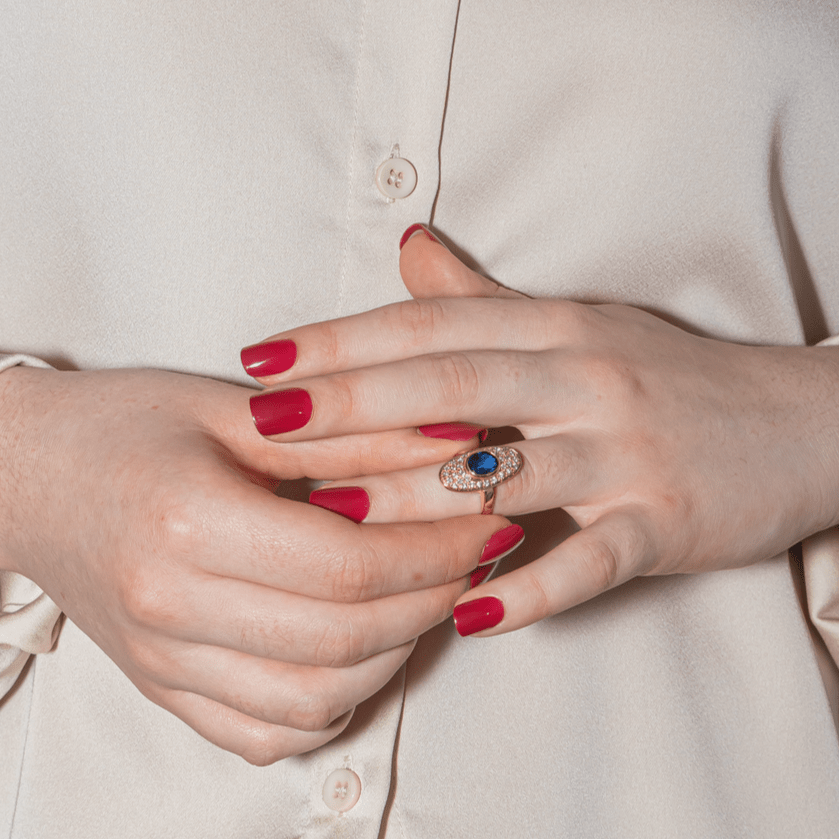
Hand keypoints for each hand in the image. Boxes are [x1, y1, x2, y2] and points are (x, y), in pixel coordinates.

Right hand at [0, 365, 508, 760]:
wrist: (29, 475)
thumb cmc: (126, 426)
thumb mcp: (236, 409)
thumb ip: (346, 431)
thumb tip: (451, 441)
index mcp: (187, 522)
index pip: (348, 566)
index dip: (436, 550)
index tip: (486, 523)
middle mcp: (172, 606)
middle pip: (344, 638)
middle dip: (433, 598)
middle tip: (474, 555)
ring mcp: (165, 661)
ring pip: (318, 699)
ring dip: (397, 652)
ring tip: (428, 593)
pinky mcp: (166, 689)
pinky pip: (270, 732)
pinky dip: (336, 702)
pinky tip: (363, 649)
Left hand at [242, 227, 838, 635]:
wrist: (802, 424)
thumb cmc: (667, 376)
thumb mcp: (576, 323)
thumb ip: (484, 294)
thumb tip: (406, 248)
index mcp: (556, 328)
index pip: (432, 325)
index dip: (343, 341)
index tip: (264, 360)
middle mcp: (586, 378)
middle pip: (455, 382)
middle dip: (354, 402)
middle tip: (268, 420)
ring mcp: (627, 452)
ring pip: (510, 473)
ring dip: (418, 499)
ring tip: (333, 516)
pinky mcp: (665, 521)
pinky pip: (591, 560)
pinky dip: (530, 587)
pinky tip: (466, 610)